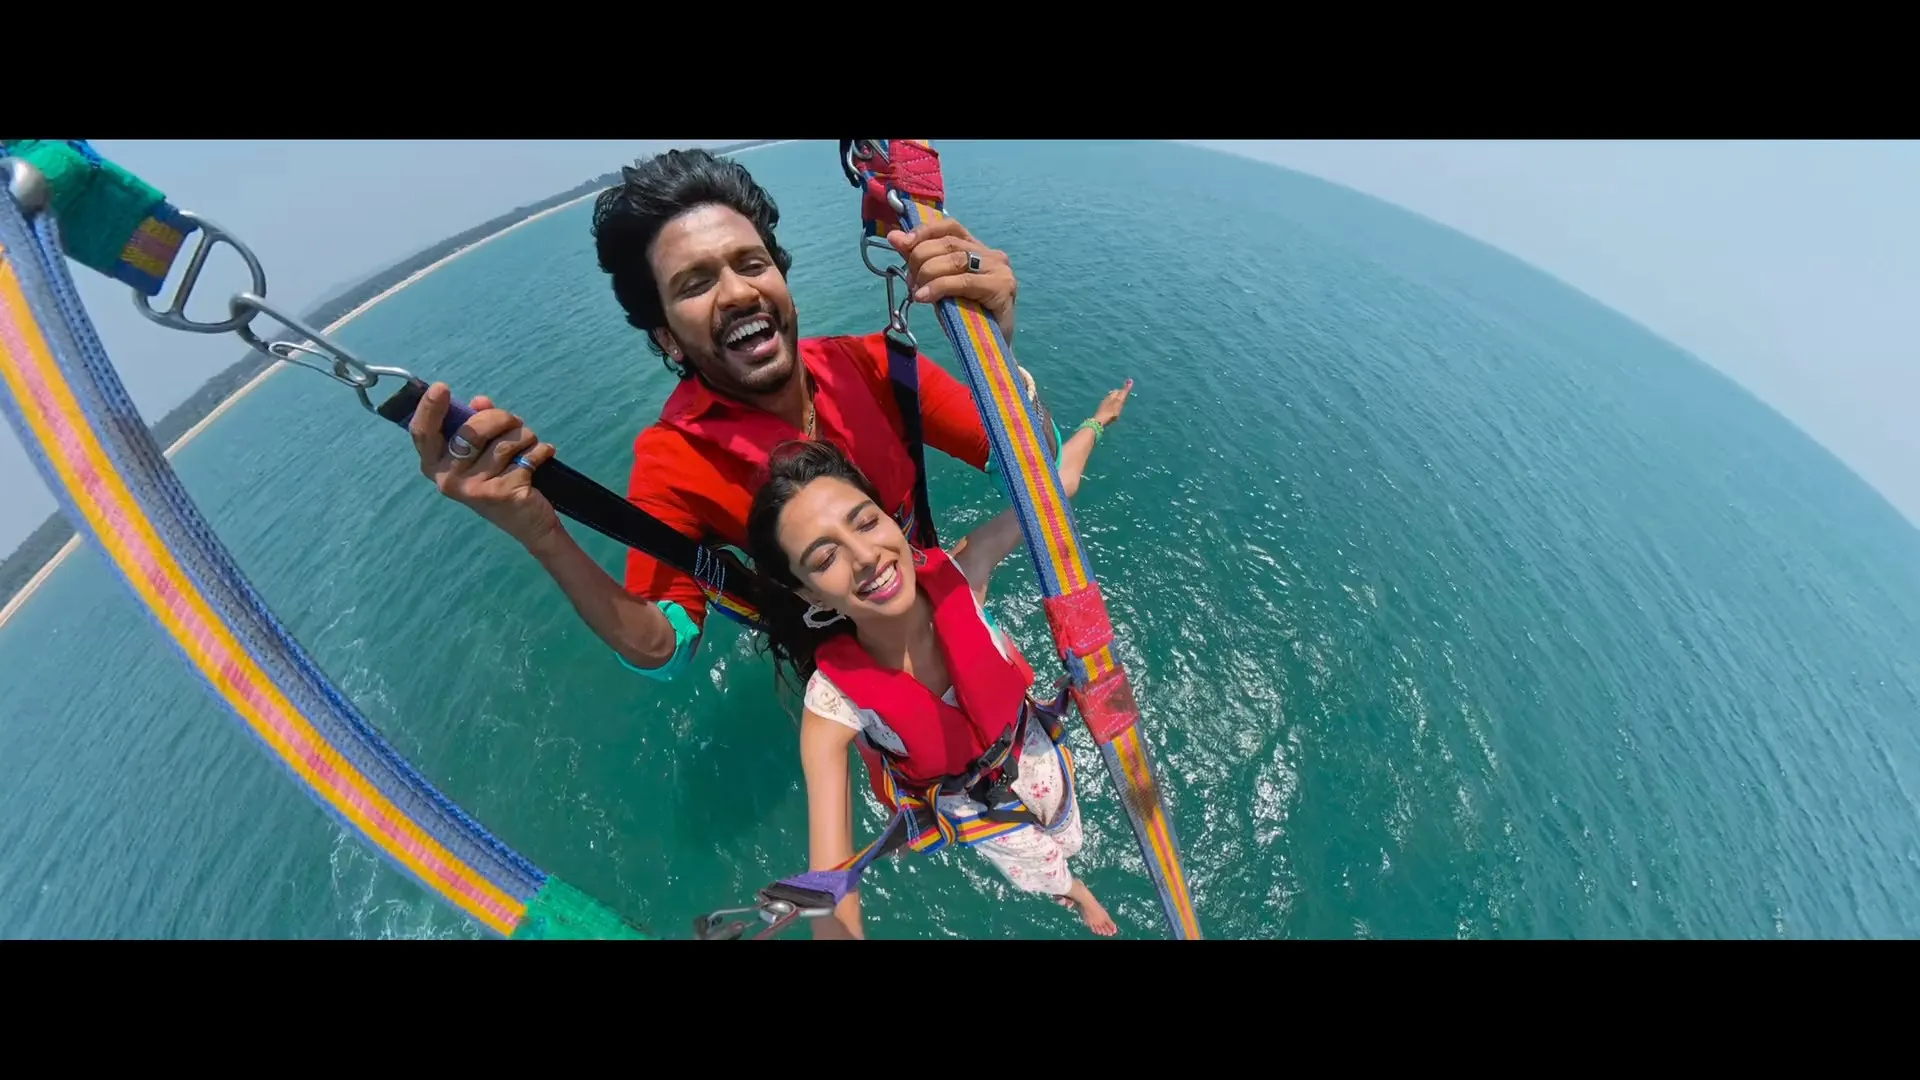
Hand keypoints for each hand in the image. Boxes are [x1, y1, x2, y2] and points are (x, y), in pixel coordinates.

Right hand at [409, 382, 559, 549]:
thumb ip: (477, 422)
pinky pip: (528, 455)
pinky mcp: (502, 493)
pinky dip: (541, 450)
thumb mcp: (482, 450)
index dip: (430, 408)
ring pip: (506, 442)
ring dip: (525, 436)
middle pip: (471, 430)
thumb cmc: (499, 477)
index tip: (442, 387)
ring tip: (529, 444)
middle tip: (515, 422)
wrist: (527, 522)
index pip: (423, 433)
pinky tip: (541, 457)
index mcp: (435, 464)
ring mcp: (474, 488)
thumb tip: (480, 402)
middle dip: (501, 418)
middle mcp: (448, 478)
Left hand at [886, 216, 1017, 341]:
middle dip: (921, 259)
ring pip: (954, 260)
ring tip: (916, 292)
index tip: (902, 243)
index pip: (949, 226)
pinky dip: (938, 288)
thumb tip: (893, 237)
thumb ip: (920, 260)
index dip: (924, 231)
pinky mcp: (1001, 287)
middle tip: (910, 282)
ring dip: (927, 274)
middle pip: (948, 243)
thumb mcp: (937, 284)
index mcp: (977, 249)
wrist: (991, 348)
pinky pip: (962, 281)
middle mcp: (991, 254)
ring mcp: (999, 269)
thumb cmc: (965, 316)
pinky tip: (924, 298)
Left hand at [1093, 379, 1133, 426]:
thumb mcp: (1120, 400)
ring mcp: (1103, 404)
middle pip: (1114, 395)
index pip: (1118, 391)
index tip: (1127, 395)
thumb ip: (1125, 391)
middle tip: (1124, 400)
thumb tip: (1130, 379)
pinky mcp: (1101, 410)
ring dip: (1115, 402)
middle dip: (1118, 396)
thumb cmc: (1112, 411)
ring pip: (1110, 400)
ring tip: (1119, 406)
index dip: (1123, 392)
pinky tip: (1112, 412)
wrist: (1100, 421)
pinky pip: (1108, 406)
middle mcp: (1107, 398)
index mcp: (1112, 395)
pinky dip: (1111, 407)